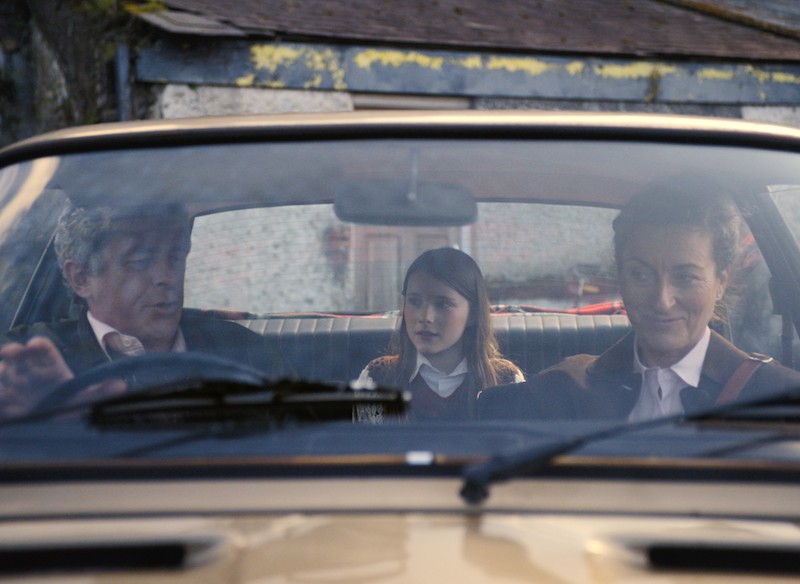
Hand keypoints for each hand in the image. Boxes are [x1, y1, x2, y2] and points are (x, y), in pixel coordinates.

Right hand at [0, 336, 125, 416]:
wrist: (52, 430)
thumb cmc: (69, 409)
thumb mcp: (85, 401)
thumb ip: (99, 392)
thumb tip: (121, 385)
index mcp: (50, 369)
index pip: (43, 351)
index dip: (38, 346)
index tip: (35, 344)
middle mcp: (30, 374)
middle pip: (18, 356)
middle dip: (14, 351)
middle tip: (13, 351)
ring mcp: (14, 387)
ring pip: (4, 372)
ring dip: (1, 369)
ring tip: (1, 370)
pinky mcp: (5, 404)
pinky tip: (2, 395)